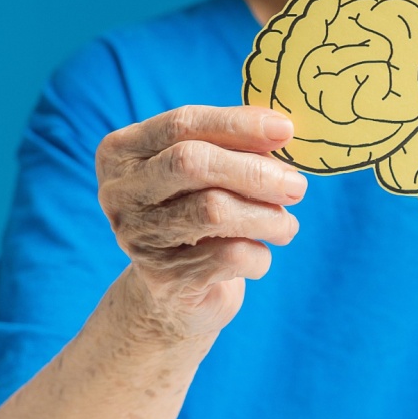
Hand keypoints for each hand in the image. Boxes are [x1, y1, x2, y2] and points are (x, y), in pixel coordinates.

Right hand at [95, 105, 305, 340]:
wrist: (172, 294)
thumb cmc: (192, 213)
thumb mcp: (202, 173)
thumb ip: (230, 148)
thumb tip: (279, 134)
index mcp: (122, 152)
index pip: (181, 123)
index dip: (237, 123)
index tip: (285, 130)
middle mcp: (120, 192)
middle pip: (191, 163)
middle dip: (254, 171)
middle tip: (297, 185)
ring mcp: (137, 237)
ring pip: (214, 211)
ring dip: (267, 216)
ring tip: (287, 224)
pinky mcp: (164, 279)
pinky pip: (229, 256)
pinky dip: (259, 255)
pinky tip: (260, 255)